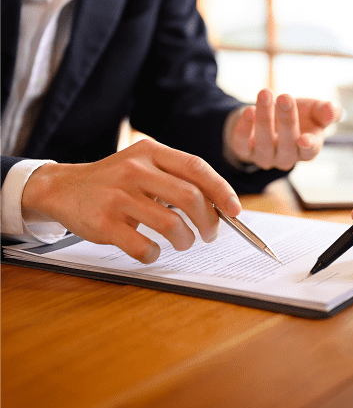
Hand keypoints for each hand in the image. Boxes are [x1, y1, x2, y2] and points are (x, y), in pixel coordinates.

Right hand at [21, 139, 241, 262]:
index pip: (196, 167)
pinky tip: (152, 251)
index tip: (235, 210)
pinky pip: (142, 246)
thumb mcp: (144, 165)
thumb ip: (177, 178)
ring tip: (184, 242)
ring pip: (171, 224)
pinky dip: (154, 254)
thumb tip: (220, 205)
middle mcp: (134, 170)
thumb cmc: (116, 180)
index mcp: (150, 152)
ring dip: (185, 240)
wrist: (63, 188)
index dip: (221, 190)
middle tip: (210, 234)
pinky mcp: (103, 223)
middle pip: (190, 197)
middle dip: (209, 221)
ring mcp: (118, 197)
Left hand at [226, 89, 341, 170]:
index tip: (304, 138)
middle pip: (287, 144)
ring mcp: (265, 157)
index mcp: (307, 149)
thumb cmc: (299, 115)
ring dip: (264, 118)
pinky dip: (244, 129)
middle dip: (286, 120)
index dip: (308, 146)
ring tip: (265, 94)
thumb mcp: (315, 110)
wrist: (270, 115)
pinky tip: (248, 111)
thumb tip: (332, 112)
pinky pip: (242, 145)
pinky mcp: (245, 152)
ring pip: (264, 143)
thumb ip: (327, 111)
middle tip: (285, 97)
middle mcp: (286, 157)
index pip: (310, 152)